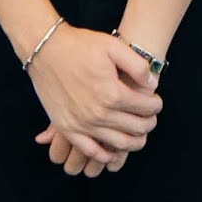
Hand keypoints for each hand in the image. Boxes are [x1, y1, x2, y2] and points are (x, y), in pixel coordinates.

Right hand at [26, 22, 159, 175]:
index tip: (156, 101)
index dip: (155, 105)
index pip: (146, 108)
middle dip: (149, 123)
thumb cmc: (80, 46)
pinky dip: (106, 155)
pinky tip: (114, 151)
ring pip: (118, 144)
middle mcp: (99, 113)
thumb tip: (152, 85)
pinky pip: (91, 151)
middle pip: (136, 128)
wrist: (45, 49)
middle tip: (151, 117)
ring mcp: (82, 124)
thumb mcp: (113, 46)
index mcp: (113, 94)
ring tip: (139, 134)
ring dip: (135, 142)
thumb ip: (138, 66)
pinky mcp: (67, 128)